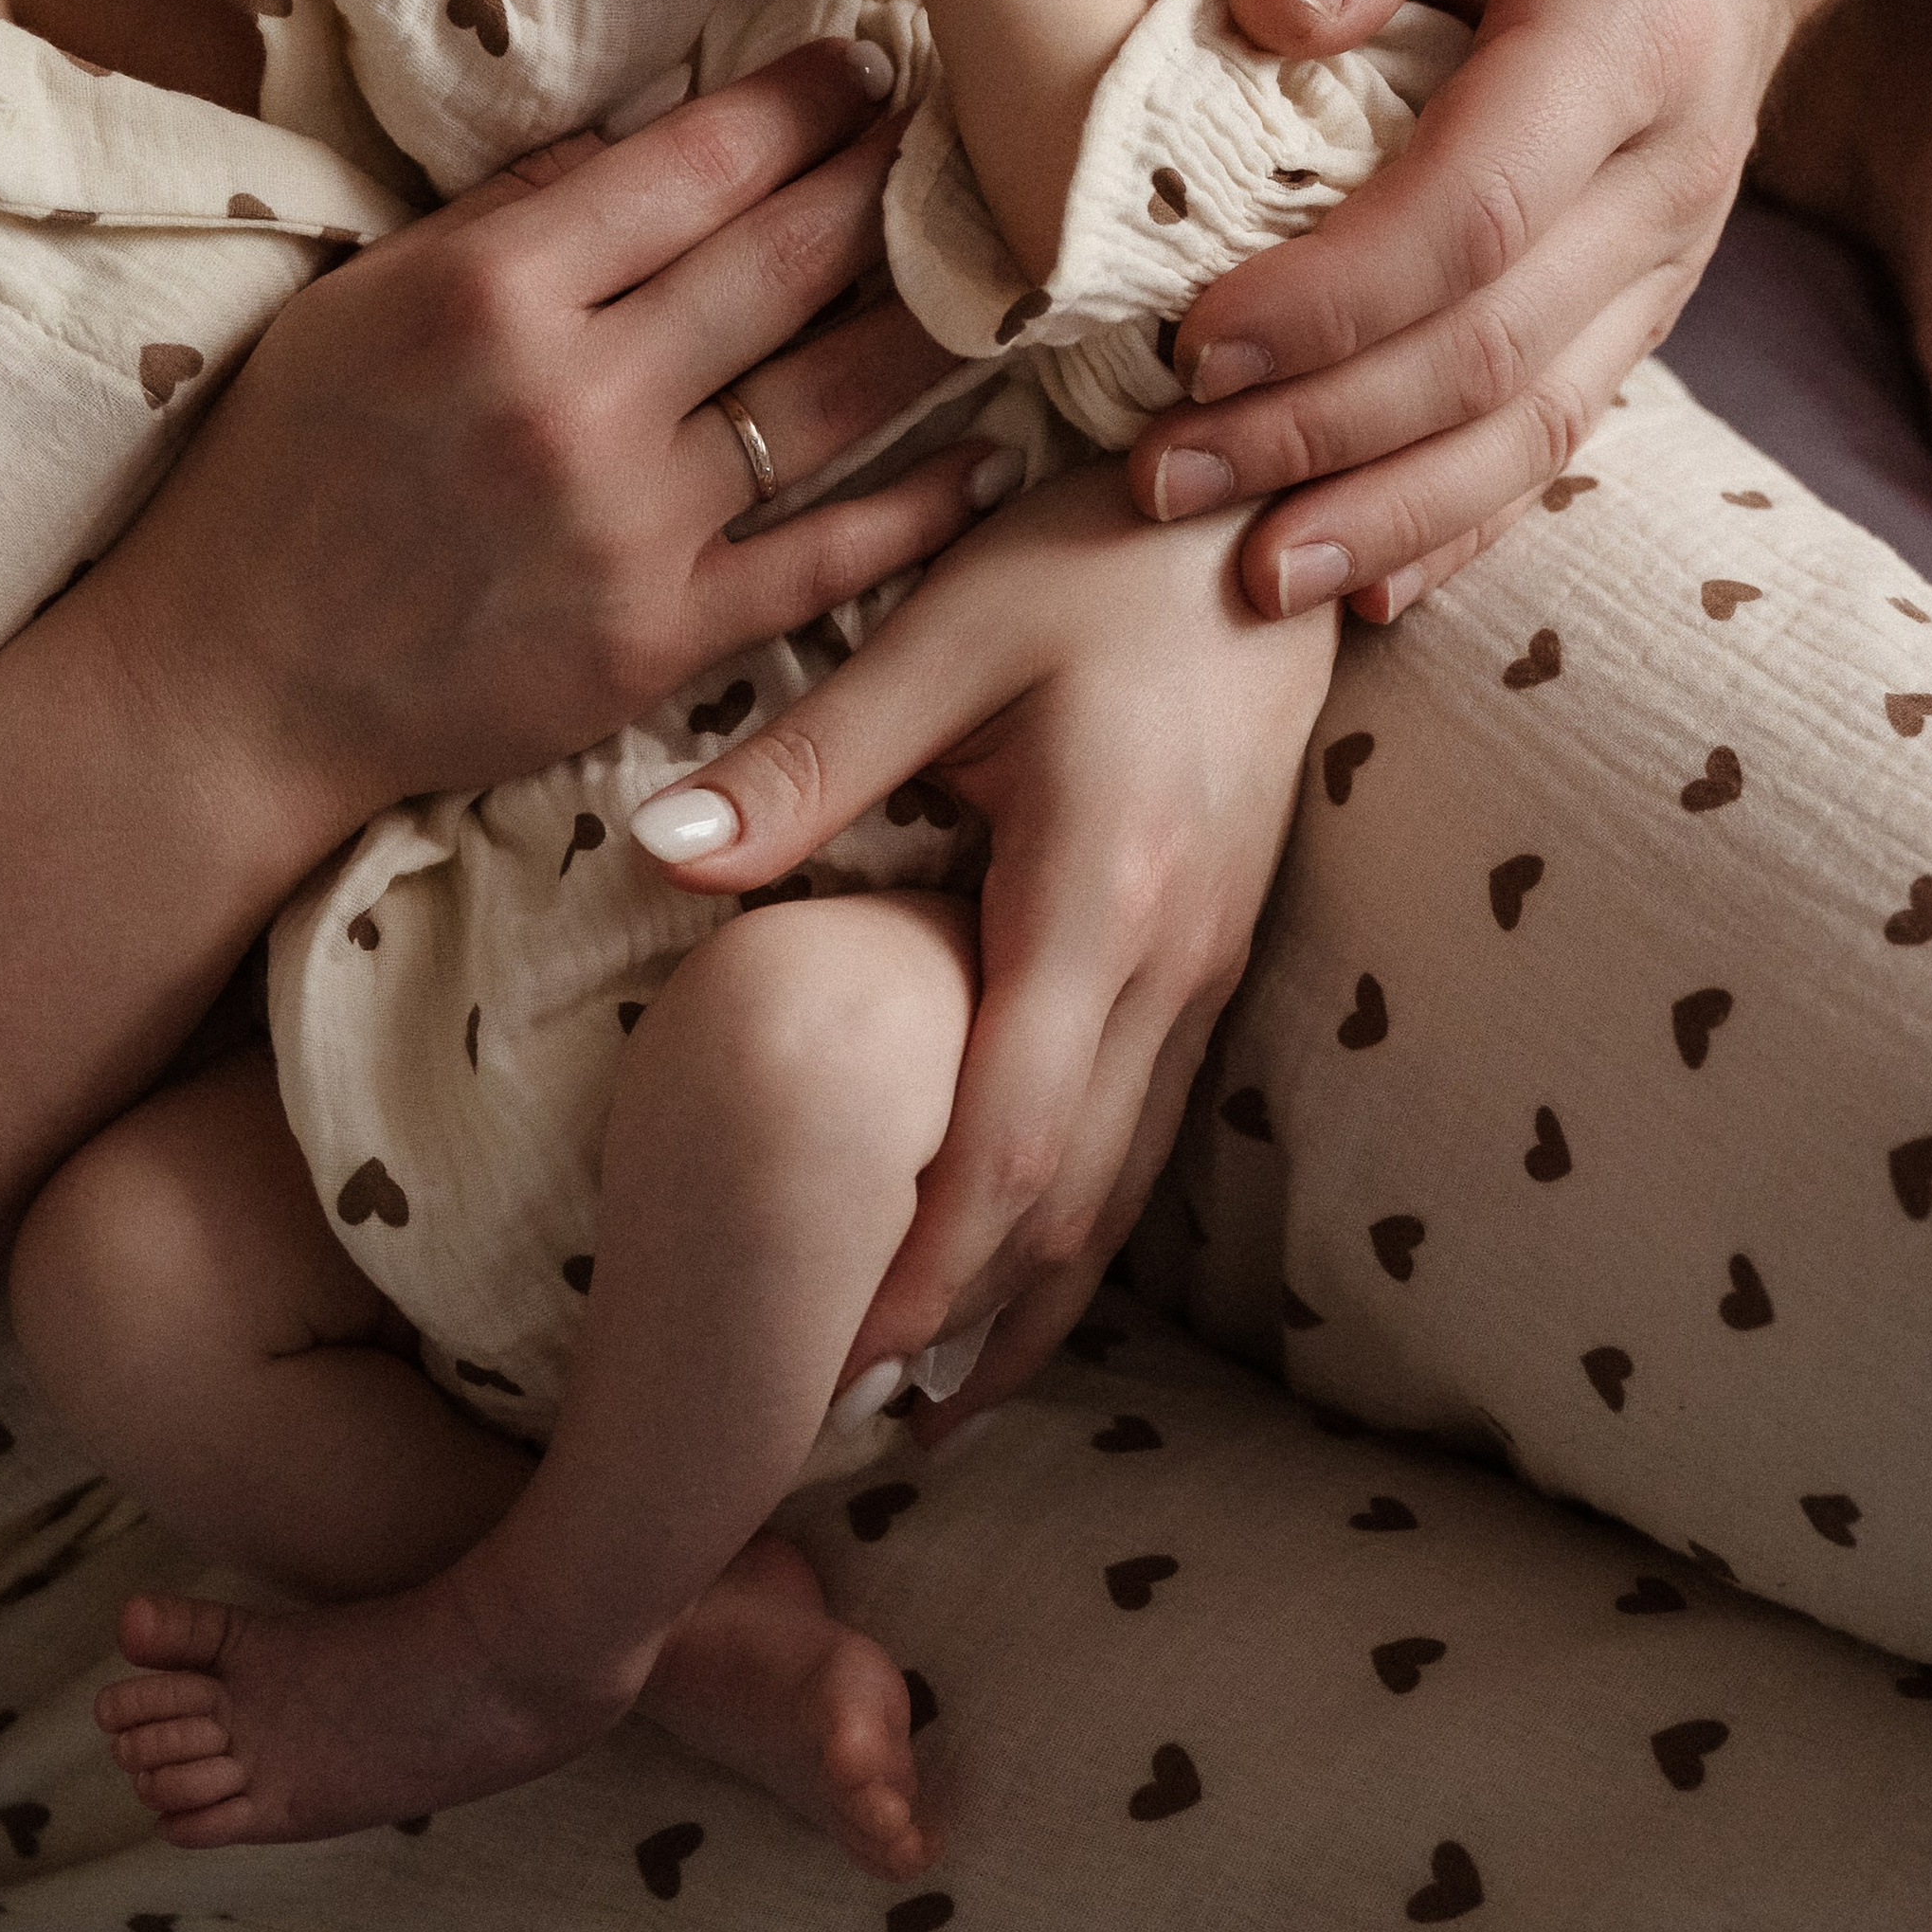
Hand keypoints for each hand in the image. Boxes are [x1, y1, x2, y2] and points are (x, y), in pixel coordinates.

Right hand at [84, 44, 1009, 837]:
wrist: (238, 685)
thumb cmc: (288, 468)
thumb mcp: (365, 299)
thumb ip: (509, 214)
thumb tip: (649, 134)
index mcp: (493, 292)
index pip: (694, 165)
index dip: (801, 103)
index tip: (867, 60)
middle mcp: (576, 398)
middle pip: (786, 261)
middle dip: (888, 177)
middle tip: (965, 125)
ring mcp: (631, 525)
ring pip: (833, 397)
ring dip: (936, 321)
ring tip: (1006, 263)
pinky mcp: (665, 639)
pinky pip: (829, 556)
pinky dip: (924, 504)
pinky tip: (996, 452)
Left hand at [627, 460, 1335, 1417]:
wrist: (1270, 514)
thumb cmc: (1099, 554)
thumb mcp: (944, 633)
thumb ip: (810, 759)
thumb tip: (661, 855)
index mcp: (1102, 894)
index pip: (1012, 1138)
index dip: (923, 1262)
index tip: (826, 1349)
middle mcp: (1174, 958)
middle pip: (1075, 1201)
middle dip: (966, 1321)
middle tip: (847, 1417)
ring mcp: (1209, 962)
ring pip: (1126, 1183)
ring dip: (1035, 1297)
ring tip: (933, 1397)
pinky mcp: (1215, 947)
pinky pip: (1149, 1126)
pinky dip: (1082, 1219)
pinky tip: (1024, 1258)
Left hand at [1132, 0, 1931, 621]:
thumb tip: (1263, 15)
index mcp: (1622, 35)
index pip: (1478, 207)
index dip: (1332, 294)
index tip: (1190, 342)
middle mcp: (1665, 170)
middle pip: (1493, 346)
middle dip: (1322, 431)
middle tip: (1161, 475)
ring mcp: (1665, 252)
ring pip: (1535, 425)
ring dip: (1386, 510)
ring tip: (1246, 575)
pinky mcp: (1641, 297)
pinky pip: (1561, 433)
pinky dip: (1463, 520)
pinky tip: (1364, 585)